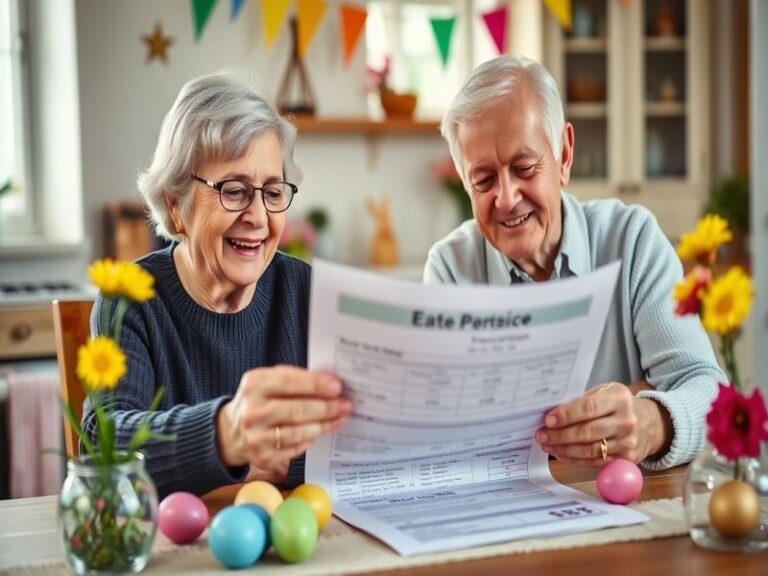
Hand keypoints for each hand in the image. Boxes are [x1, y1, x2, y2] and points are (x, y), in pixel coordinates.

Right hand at [216, 365, 352, 477]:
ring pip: (299, 432)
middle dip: (326, 407)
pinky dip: (311, 439)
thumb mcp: (268, 381)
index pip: (289, 382)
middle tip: (346, 405)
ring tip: (340, 418)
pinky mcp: (263, 458)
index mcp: (254, 385)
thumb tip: (330, 384)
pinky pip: (296, 448)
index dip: (315, 385)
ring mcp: (256, 438)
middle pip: (297, 410)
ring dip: (324, 425)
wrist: (231, 432)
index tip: (337, 387)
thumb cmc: (259, 400)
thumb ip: (295, 378)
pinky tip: (321, 431)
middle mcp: (252, 412)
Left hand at [534, 381, 671, 466]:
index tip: (548, 420)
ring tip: (547, 445)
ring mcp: (628, 442)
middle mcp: (626, 420)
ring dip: (564, 449)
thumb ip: (582, 400)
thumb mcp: (605, 393)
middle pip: (587, 432)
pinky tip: (562, 454)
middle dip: (560, 435)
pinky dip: (575, 459)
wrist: (649, 423)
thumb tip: (552, 413)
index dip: (566, 415)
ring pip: (590, 450)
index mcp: (619, 398)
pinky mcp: (627, 459)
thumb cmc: (618, 405)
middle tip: (541, 435)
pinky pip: (596, 462)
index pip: (588, 408)